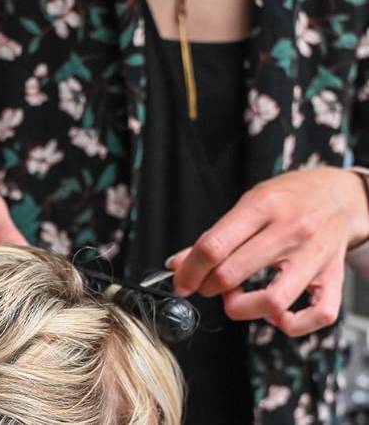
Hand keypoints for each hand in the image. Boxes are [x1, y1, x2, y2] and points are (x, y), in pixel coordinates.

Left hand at [167, 167, 368, 336]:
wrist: (342, 194)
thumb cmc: (290, 198)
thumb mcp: (248, 203)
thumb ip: (213, 236)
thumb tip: (177, 264)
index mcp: (262, 207)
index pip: (213, 246)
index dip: (189, 271)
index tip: (181, 281)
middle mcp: (290, 230)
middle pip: (231, 274)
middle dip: (207, 288)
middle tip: (205, 286)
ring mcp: (314, 256)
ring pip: (273, 301)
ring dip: (242, 308)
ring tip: (235, 299)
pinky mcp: (334, 276)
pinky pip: (318, 315)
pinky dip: (291, 324)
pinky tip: (275, 315)